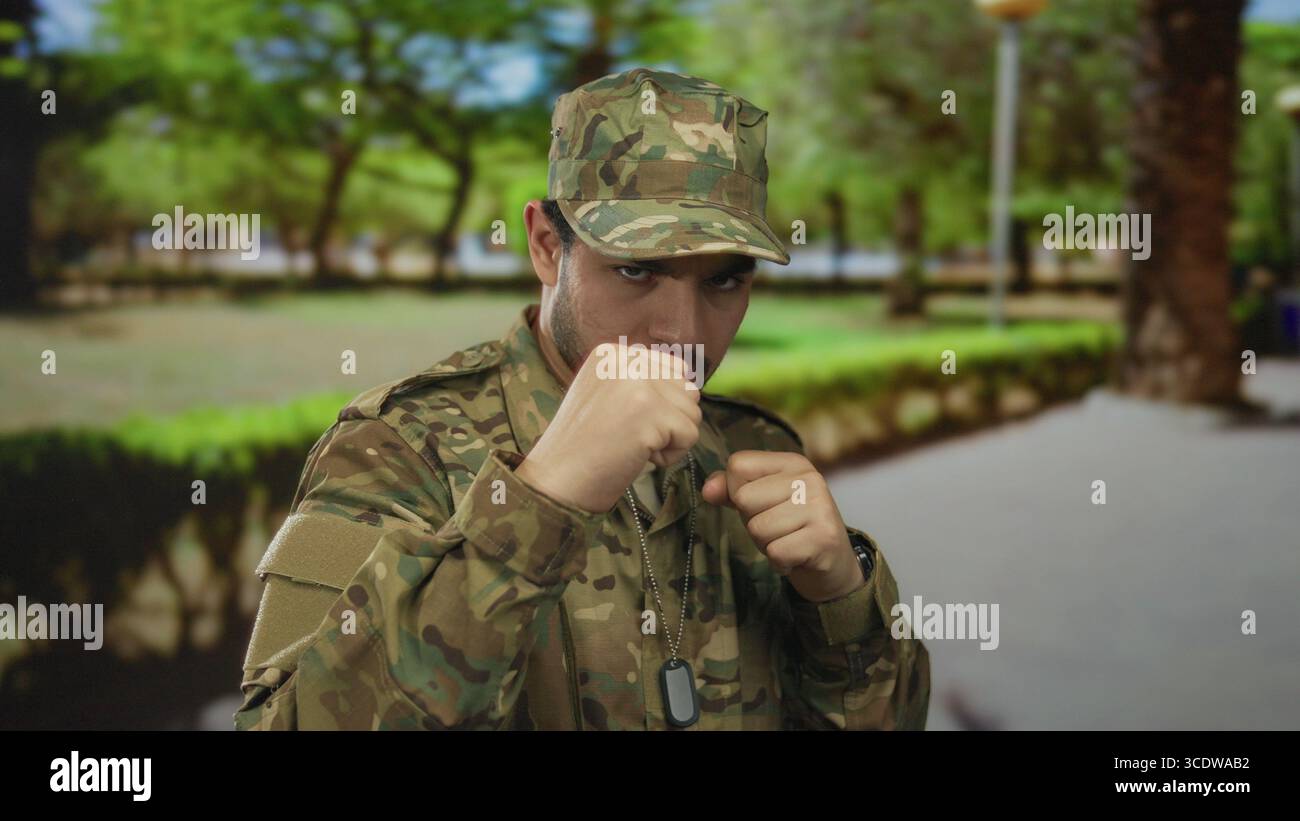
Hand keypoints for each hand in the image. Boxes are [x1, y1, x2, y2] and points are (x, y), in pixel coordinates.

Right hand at [516, 342, 700, 512]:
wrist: (555, 482)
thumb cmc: (583, 448)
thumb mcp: (606, 396)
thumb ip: (642, 381)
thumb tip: (692, 382)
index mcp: (612, 352)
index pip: (675, 368)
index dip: (662, 405)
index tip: (625, 422)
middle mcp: (625, 358)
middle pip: (688, 389)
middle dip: (669, 422)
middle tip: (629, 437)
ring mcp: (637, 382)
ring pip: (692, 411)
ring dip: (670, 439)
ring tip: (631, 446)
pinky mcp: (649, 411)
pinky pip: (690, 435)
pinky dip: (670, 456)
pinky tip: (636, 456)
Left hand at [701, 450, 863, 602]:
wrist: (831, 564)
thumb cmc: (789, 527)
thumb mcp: (759, 501)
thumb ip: (730, 489)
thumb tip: (708, 490)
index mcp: (792, 462)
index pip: (738, 465)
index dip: (737, 491)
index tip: (762, 504)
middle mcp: (810, 478)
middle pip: (744, 499)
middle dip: (752, 522)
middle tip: (778, 528)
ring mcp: (820, 506)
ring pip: (758, 528)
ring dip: (766, 544)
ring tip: (788, 541)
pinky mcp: (824, 537)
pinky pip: (775, 552)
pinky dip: (780, 561)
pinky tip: (796, 556)